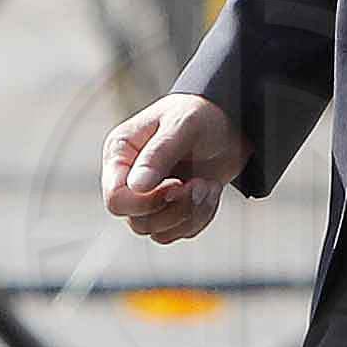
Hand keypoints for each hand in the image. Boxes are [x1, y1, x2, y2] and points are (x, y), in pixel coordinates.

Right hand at [104, 88, 247, 243]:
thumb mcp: (182, 126)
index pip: (116, 199)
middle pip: (137, 221)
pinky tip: (211, 191)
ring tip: (208, 185)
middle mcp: (129, 177)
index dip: (146, 202)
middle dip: (174, 209)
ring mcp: (149, 196)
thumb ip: (159, 154)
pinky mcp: (171, 207)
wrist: (231, 122)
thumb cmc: (202, 114)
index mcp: (120, 153)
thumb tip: (137, 186)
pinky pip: (179, 232)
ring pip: (157, 231)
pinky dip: (199, 218)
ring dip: (190, 214)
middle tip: (200, 184)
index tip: (178, 184)